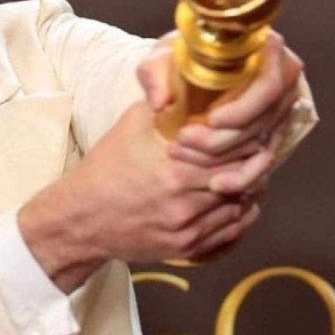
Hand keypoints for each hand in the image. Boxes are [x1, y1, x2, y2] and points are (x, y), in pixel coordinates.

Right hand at [17, 102, 263, 291]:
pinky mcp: (186, 249)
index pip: (232, 152)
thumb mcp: (131, 125)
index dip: (245, 139)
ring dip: (246, 189)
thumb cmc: (106, 168)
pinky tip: (235, 200)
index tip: (248, 130)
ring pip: (240, 206)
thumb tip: (196, 85)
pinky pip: (230, 232)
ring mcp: (186, 229)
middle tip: (253, 151)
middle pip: (242, 180)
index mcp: (174, 167)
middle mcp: (184, 201)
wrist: (80, 219)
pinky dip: (239, 215)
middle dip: (250, 164)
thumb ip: (167, 105)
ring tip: (244, 173)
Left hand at [137, 30, 304, 194]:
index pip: (270, 86)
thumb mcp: (160, 57)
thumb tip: (161, 103)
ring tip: (182, 155)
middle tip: (183, 139)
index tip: (213, 119)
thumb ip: (154, 74)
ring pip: (261, 146)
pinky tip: (216, 185)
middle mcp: (282, 84)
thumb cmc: (177, 58)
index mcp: (267, 52)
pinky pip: (262, 164)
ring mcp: (279, 112)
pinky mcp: (270, 135)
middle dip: (222, 139)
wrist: (184, 71)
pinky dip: (241, 179)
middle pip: (263, 122)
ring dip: (223, 160)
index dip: (245, 108)